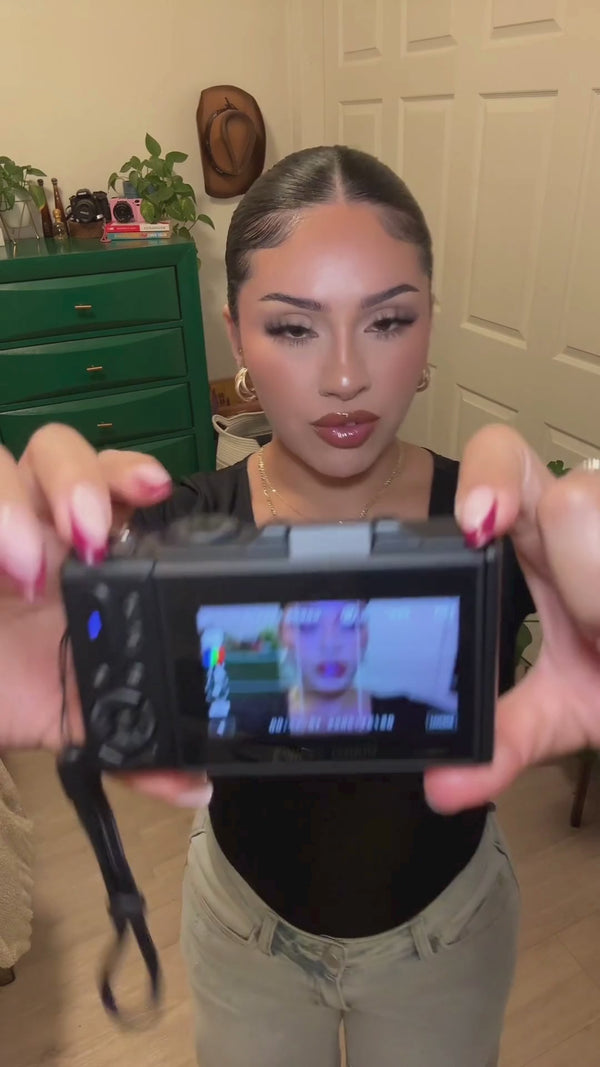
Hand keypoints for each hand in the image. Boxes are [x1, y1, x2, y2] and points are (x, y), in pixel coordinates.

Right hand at [0, 425, 211, 807]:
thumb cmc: (17, 692)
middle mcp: (34, 524)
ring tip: (29, 570)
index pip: (114, 483)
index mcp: (86, 553)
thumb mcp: (76, 722)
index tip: (156, 493)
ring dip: (13, 504)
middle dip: (79, 479)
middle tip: (90, 536)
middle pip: (58, 452)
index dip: (132, 474)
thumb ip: (136, 751)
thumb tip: (196, 785)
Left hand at [425, 424, 599, 813]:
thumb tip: (445, 785)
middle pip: (571, 494)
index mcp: (535, 538)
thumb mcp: (561, 714)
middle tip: (593, 628)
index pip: (500, 460)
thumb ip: (505, 740)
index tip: (477, 531)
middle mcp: (584, 515)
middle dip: (581, 570)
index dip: (489, 479)